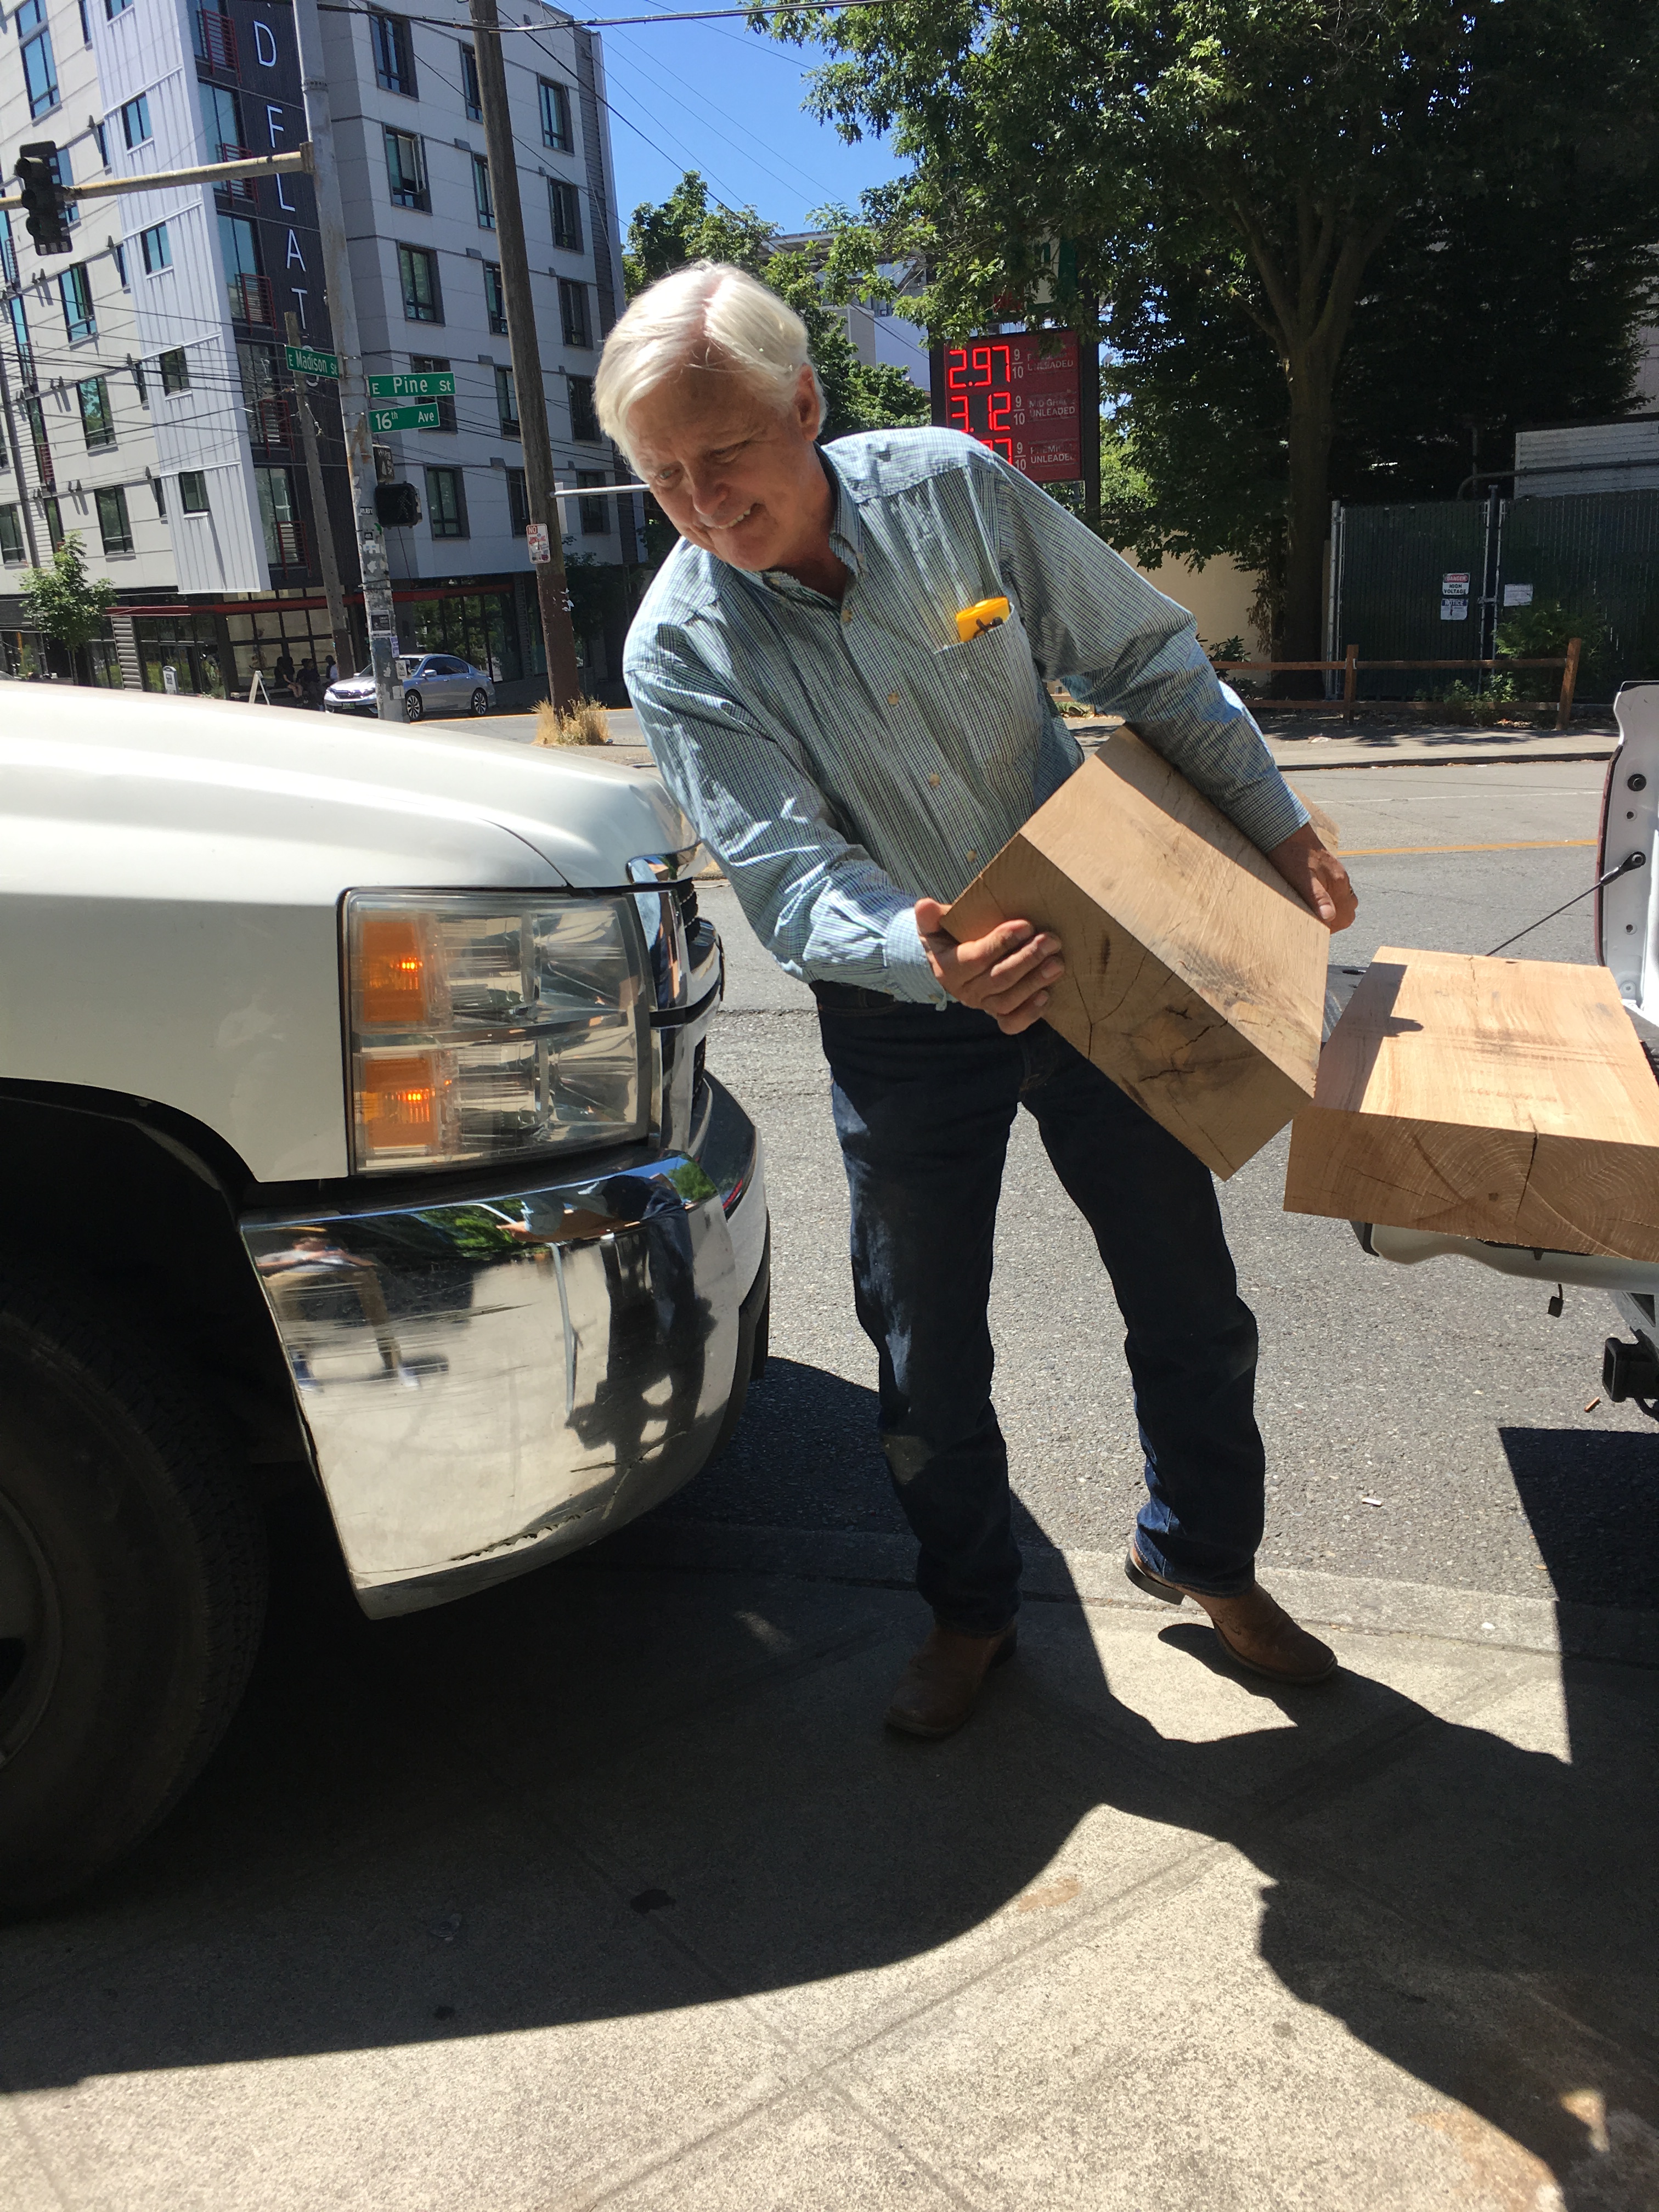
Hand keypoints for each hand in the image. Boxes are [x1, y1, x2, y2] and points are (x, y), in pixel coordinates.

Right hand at [915, 898, 1063, 1033]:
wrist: (952, 961)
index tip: (1026, 926)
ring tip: (1056, 963)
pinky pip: (1011, 1023)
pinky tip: (1046, 995)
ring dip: (1035, 982)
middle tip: (1051, 941)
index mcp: (948, 968)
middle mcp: (964, 992)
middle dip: (1028, 960)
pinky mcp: (998, 1015)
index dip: (1002, 943)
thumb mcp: (935, 924)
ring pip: (1009, 1001)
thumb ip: (930, 916)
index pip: (977, 958)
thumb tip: (925, 905)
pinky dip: (1029, 1014)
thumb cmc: (949, 937)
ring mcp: (982, 1005)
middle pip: (998, 979)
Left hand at [1267, 823, 1356, 932]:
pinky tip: (1310, 898)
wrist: (1286, 830)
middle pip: (1348, 909)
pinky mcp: (1326, 869)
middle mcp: (1341, 878)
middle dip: (1334, 920)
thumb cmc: (1292, 854)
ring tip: (1311, 912)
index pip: (1346, 916)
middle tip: (1313, 922)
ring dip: (1330, 909)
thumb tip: (1329, 918)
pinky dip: (1326, 898)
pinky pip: (1333, 889)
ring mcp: (1335, 873)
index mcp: (1339, 882)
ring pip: (1341, 899)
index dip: (1332, 927)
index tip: (1316, 929)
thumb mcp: (1302, 879)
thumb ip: (1318, 897)